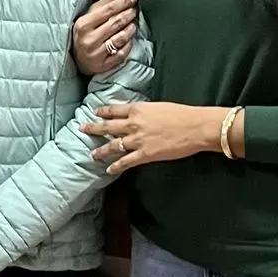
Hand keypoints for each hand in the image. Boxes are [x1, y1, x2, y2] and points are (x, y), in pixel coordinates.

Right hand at [73, 0, 137, 76]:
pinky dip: (128, 45)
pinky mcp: (103, 65)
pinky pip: (121, 54)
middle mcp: (89, 39)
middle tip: (135, 10)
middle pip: (116, 22)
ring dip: (131, 29)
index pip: (108, 9)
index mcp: (83, 24)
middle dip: (129, 14)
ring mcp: (96, 53)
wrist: (76, 59)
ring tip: (134, 23)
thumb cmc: (85, 32)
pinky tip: (130, 39)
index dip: (123, 2)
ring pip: (120, 38)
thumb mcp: (92, 14)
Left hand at [85, 100, 231, 172]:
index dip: (103, 111)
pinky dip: (116, 166)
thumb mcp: (160, 106)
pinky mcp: (144, 154)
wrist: (195, 127)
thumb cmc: (182, 114)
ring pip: (113, 145)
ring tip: (92, 154)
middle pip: (108, 126)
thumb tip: (141, 115)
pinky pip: (125, 162)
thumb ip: (146, 111)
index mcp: (138, 109)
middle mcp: (133, 124)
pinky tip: (109, 170)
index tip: (95, 112)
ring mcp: (137, 140)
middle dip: (93, 128)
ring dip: (101, 150)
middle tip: (82, 129)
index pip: (114, 110)